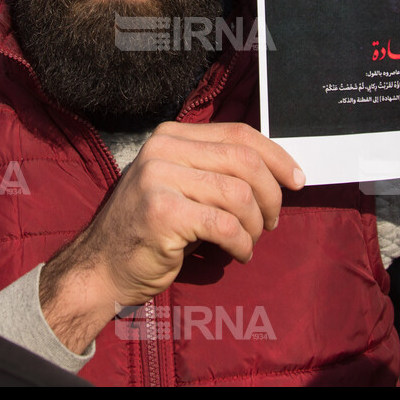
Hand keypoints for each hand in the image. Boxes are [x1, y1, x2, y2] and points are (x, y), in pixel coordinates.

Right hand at [38, 121, 304, 352]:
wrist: (102, 266)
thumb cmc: (150, 229)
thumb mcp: (180, 184)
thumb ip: (215, 168)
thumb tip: (276, 170)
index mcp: (171, 135)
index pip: (238, 133)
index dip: (276, 156)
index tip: (297, 180)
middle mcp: (162, 149)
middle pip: (244, 161)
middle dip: (270, 195)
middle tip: (272, 222)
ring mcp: (159, 179)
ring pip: (239, 194)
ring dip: (255, 224)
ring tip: (250, 240)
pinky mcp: (162, 213)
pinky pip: (225, 226)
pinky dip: (241, 244)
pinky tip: (237, 254)